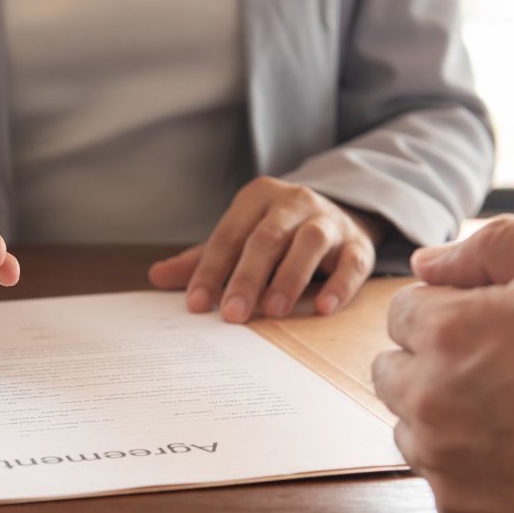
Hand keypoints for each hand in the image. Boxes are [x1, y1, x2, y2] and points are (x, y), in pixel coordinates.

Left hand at [147, 176, 382, 321]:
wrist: (338, 216)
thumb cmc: (277, 235)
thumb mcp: (239, 240)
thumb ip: (202, 260)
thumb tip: (155, 276)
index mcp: (257, 197)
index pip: (228, 235)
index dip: (211, 270)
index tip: (196, 304)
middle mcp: (294, 202)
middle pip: (266, 238)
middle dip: (246, 278)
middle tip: (231, 315)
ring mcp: (329, 220)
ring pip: (309, 243)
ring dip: (289, 278)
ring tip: (273, 311)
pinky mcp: (359, 243)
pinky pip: (352, 262)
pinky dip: (340, 285)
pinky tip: (324, 308)